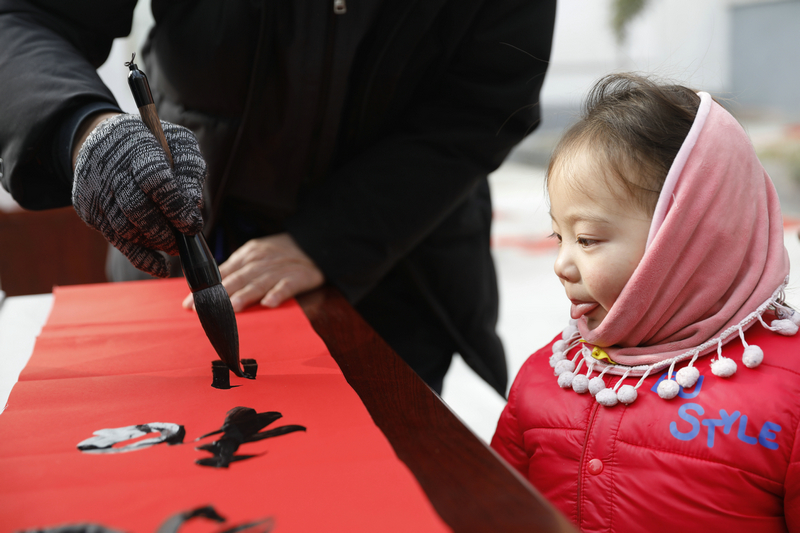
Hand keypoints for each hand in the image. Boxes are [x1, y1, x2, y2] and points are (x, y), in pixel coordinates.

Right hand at [72, 114, 206, 277]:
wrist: (99, 138)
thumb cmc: (151, 143)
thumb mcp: (178, 143)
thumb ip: (190, 170)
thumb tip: (194, 204)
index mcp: (136, 148)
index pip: (155, 181)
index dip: (176, 207)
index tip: (193, 226)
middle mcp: (110, 171)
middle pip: (137, 210)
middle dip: (165, 232)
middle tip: (183, 241)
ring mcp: (95, 192)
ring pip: (125, 229)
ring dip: (153, 243)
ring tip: (172, 244)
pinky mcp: (88, 210)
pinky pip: (116, 241)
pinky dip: (140, 257)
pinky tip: (160, 267)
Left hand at [183, 233, 324, 311]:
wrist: (316, 242)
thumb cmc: (282, 252)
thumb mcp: (257, 254)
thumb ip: (237, 268)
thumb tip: (213, 285)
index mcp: (248, 254)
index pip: (223, 272)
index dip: (206, 288)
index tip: (190, 303)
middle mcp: (261, 261)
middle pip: (237, 278)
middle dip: (219, 294)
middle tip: (203, 308)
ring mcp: (280, 268)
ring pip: (259, 282)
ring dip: (246, 294)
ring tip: (232, 307)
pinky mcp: (299, 276)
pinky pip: (287, 285)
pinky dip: (278, 293)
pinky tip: (270, 303)